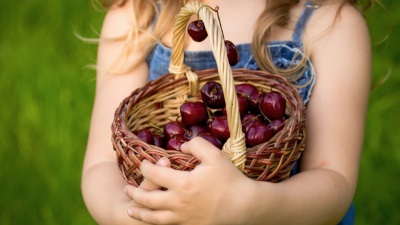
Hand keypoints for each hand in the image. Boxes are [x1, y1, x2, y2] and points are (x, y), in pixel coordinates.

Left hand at [124, 137, 257, 224]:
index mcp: (183, 184)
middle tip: (127, 188)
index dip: (145, 167)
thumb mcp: (214, 155)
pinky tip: (153, 221)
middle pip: (148, 200)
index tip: (143, 163)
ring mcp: (183, 219)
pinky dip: (155, 224)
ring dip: (139, 213)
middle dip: (135, 193)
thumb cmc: (230, 179)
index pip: (154, 174)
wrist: (245, 206)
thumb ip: (195, 145)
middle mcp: (178, 204)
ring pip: (153, 218)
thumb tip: (180, 146)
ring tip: (131, 210)